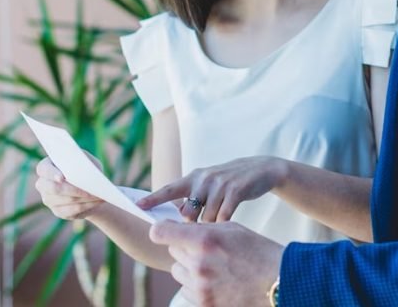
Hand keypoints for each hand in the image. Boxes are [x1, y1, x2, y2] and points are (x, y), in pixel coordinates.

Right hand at [34, 155, 103, 219]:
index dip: (52, 173)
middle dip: (73, 189)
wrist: (90, 188)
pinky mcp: (58, 211)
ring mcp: (48, 199)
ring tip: (100, 194)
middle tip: (90, 190)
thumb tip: (84, 171)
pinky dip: (88, 205)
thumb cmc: (86, 170)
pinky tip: (98, 201)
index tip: (62, 177)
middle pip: (54, 188)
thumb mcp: (87, 161)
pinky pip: (72, 210)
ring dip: (85, 197)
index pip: (43, 169)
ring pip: (66, 200)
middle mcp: (42, 184)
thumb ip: (83, 161)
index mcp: (46, 167)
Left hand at [138, 156, 287, 222]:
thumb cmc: (229, 183)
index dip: (153, 198)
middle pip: (189, 213)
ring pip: (208, 218)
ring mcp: (220, 183)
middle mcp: (203, 178)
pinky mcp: (236, 190)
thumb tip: (177, 221)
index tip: (137, 206)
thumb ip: (192, 199)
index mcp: (193, 178)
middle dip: (193, 226)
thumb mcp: (207, 185)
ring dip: (213, 226)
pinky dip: (226, 223)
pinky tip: (230, 220)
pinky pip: (225, 216)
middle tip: (203, 228)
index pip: (169, 189)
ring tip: (222, 220)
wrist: (261, 170)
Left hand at [150, 220, 283, 306]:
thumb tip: (179, 227)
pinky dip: (195, 284)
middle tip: (205, 248)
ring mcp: (200, 286)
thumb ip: (203, 228)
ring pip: (177, 271)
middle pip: (172, 251)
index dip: (161, 230)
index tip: (166, 230)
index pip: (160, 233)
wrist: (279, 282)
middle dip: (184, 247)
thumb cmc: (258, 251)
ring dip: (189, 266)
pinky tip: (215, 280)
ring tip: (213, 265)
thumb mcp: (232, 229)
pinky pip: (186, 289)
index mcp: (204, 239)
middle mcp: (198, 263)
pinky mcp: (204, 303)